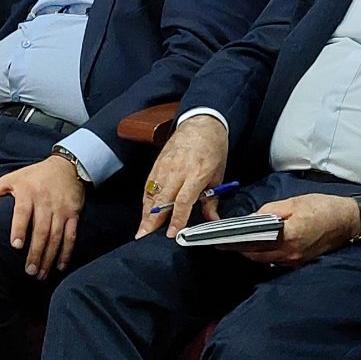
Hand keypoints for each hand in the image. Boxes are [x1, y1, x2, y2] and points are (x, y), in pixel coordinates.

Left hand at [0, 155, 85, 279]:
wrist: (67, 166)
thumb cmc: (34, 175)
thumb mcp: (11, 178)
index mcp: (28, 194)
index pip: (23, 212)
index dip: (20, 228)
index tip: (16, 245)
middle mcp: (46, 203)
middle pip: (42, 230)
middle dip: (36, 252)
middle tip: (29, 271)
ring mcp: (61, 210)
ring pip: (56, 236)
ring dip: (49, 257)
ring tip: (41, 274)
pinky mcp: (73, 214)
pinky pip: (71, 235)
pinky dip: (67, 252)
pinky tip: (60, 265)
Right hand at [135, 114, 227, 239]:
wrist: (202, 122)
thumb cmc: (213, 148)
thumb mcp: (218, 174)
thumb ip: (212, 200)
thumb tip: (212, 220)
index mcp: (197, 173)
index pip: (184, 200)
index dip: (177, 218)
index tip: (171, 233)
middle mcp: (178, 170)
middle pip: (162, 199)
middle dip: (152, 220)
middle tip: (144, 237)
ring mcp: (165, 166)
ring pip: (152, 193)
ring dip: (145, 213)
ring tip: (141, 231)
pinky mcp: (157, 164)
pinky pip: (149, 185)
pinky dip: (146, 200)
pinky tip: (144, 213)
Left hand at [235, 194, 359, 267]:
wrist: (348, 220)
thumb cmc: (322, 207)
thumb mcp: (294, 202)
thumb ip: (269, 211)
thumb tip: (251, 219)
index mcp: (287, 236)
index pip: (254, 245)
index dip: (236, 244)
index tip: (221, 241)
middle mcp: (290, 253)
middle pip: (257, 256)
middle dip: (241, 249)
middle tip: (226, 242)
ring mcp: (295, 260)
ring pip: (266, 260)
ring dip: (253, 253)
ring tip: (240, 242)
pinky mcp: (300, 261)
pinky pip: (277, 260)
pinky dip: (267, 254)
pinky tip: (261, 245)